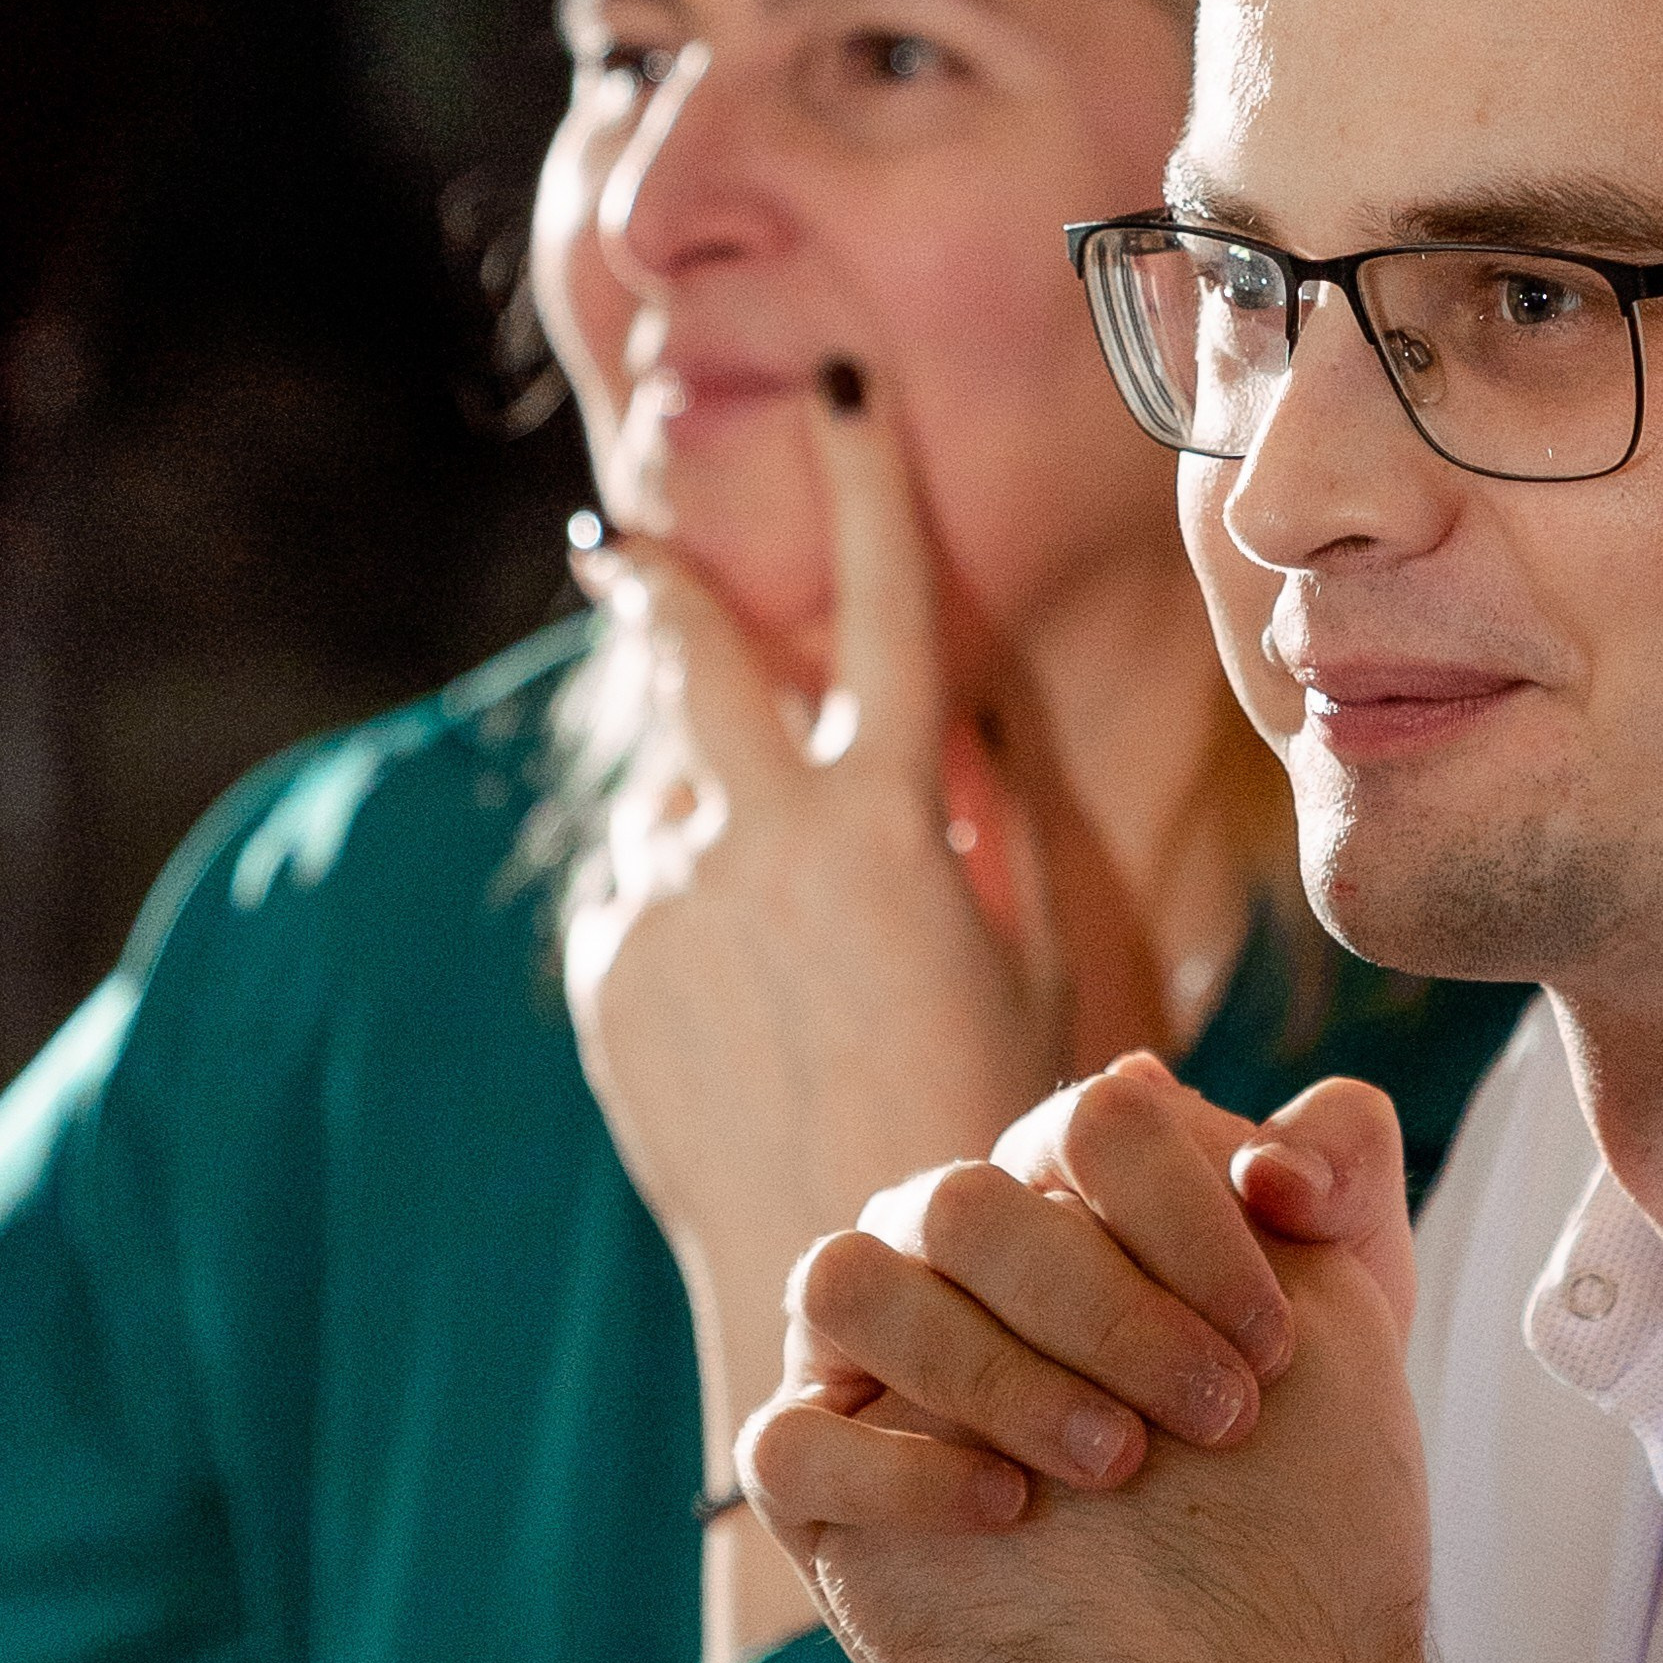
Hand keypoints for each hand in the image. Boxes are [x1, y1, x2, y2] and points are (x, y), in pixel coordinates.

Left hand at [564, 364, 1074, 1662]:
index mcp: (888, 823)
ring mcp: (670, 904)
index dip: (867, 481)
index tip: (841, 383)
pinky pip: (644, 881)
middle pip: (699, 652)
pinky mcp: (612, 969)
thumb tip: (969, 712)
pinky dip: (687, 891)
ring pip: (674, 785)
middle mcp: (760, 841)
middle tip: (626, 539)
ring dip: (710, 796)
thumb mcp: (1051, 968)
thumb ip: (1008, 821)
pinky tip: (743, 990)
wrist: (842, 1279)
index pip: (885, 604)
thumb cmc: (990, 1127)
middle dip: (667, 581)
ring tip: (774, 906)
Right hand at [743, 1063, 1482, 1662]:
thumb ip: (1344, 1187)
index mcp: (1067, 1188)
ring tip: (1115, 1465)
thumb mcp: (1349, 1325)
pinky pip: (787, 1438)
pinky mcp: (815, 1491)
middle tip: (1220, 1417)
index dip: (1189, 1212)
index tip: (1281, 1337)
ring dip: (989, 1366)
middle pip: (970, 1200)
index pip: (1095, 1124)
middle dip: (1108, 1305)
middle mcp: (950, 1252)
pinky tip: (1009, 1509)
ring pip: (848, 1280)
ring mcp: (870, 1366)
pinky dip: (898, 1463)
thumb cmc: (1291, 1487)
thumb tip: (1290, 1140)